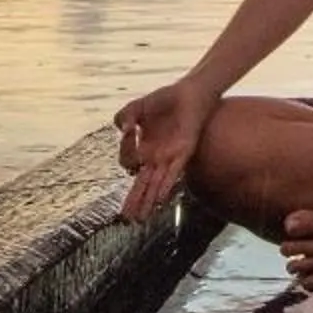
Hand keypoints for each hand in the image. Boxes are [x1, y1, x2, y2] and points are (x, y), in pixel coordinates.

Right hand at [113, 78, 213, 221]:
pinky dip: (166, 187)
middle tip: (127, 219)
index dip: (125, 152)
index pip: (129, 163)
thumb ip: (125, 117)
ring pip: (156, 185)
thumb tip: (123, 130)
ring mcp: (169, 157)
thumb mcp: (138, 107)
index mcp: (145, 149)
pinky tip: (160, 200)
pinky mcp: (183, 153)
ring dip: (148, 201)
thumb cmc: (165, 100)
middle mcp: (156, 157)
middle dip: (134, 201)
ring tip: (140, 219)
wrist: (190, 93)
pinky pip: (173, 173)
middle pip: (142, 184)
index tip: (129, 131)